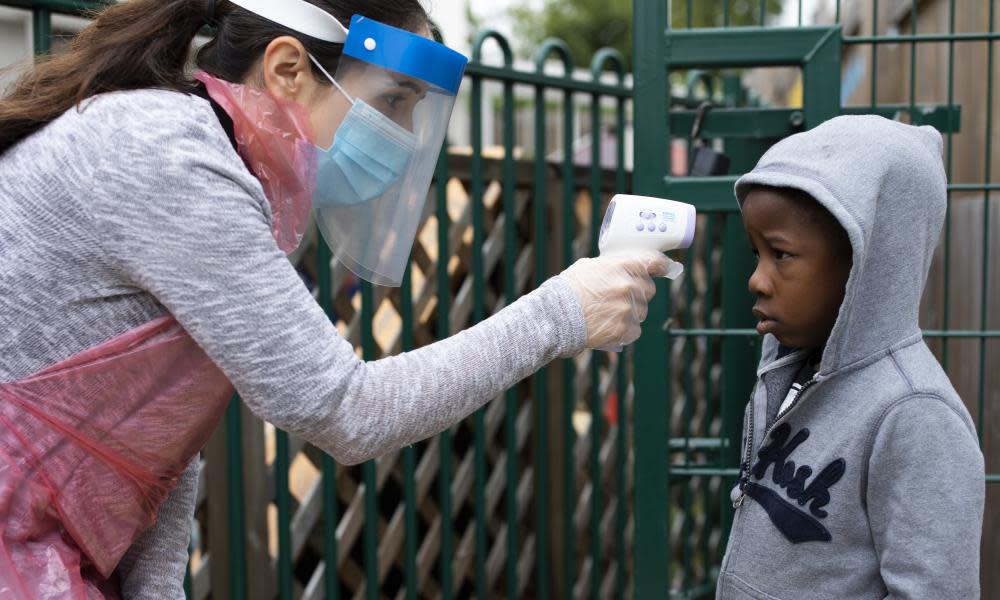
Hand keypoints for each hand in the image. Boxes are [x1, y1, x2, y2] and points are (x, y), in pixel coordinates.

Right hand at [559, 250, 680, 349]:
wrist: (555, 316)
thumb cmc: (568, 290)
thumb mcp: (589, 267)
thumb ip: (612, 267)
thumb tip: (625, 268)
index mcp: (623, 266)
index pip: (654, 262)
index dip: (661, 266)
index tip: (666, 269)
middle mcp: (630, 286)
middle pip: (648, 290)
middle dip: (638, 293)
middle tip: (620, 296)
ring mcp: (629, 309)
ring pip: (641, 311)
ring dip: (630, 313)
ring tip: (607, 313)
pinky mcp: (625, 330)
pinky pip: (634, 329)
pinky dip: (624, 330)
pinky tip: (609, 326)